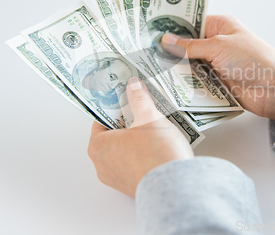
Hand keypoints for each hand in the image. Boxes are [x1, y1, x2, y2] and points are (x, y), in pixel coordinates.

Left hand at [88, 77, 193, 197]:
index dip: (116, 107)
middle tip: (143, 113)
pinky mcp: (132, 188)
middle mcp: (102, 165)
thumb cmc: (156, 153)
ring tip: (154, 131)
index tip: (127, 100)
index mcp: (98, 146)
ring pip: (123, 152)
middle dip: (128, 124)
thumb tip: (134, 85)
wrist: (176, 186)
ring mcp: (116, 179)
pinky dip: (142, 156)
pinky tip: (157, 148)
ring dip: (136, 141)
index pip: (101, 120)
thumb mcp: (149, 116)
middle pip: (112, 136)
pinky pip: (134, 166)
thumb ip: (139, 98)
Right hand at [162, 15, 274, 121]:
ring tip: (152, 68)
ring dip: (176, 68)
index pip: (191, 21)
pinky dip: (185, 83)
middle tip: (146, 51)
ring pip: (189, 64)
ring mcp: (215, 63)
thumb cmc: (253, 59)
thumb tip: (166, 40)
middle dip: (170, 49)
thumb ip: (190, 46)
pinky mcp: (215, 82)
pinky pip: (195, 81)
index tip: (152, 28)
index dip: (173, 24)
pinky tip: (168, 84)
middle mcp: (215, 43)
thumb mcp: (218, 46)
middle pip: (187, 44)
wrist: (273, 87)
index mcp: (219, 26)